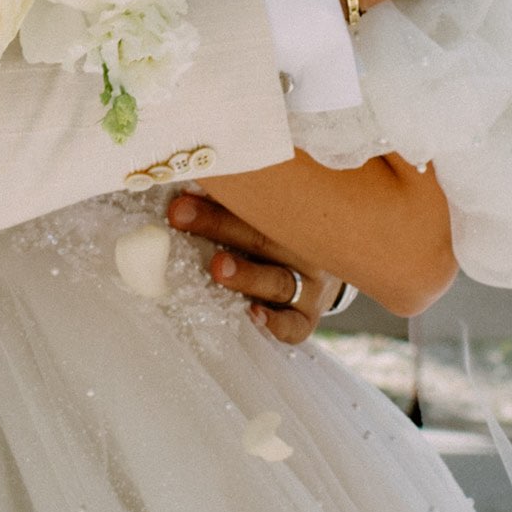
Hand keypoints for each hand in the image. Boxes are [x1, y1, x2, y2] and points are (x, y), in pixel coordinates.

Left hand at [163, 188, 331, 344]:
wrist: (331, 267)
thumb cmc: (284, 237)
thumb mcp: (270, 216)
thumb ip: (233, 204)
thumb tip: (185, 185)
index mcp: (298, 217)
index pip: (261, 202)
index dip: (220, 196)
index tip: (182, 190)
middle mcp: (308, 251)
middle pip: (263, 239)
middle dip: (218, 226)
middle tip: (181, 215)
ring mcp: (311, 288)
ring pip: (278, 281)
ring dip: (246, 275)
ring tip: (217, 268)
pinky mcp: (307, 319)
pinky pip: (293, 325)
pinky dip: (275, 322)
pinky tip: (253, 314)